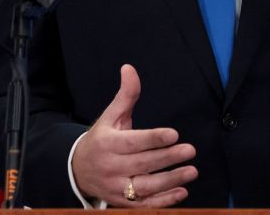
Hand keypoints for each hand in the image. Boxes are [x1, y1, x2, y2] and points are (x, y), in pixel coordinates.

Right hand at [71, 64, 197, 206]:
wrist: (78, 170)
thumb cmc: (101, 139)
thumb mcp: (110, 116)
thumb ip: (126, 94)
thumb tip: (130, 68)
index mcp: (107, 143)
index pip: (133, 142)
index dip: (154, 138)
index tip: (173, 134)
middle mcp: (111, 167)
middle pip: (142, 164)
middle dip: (167, 158)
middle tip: (190, 150)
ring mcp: (116, 187)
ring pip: (145, 187)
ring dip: (170, 181)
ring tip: (192, 171)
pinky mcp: (122, 202)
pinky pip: (144, 204)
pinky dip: (163, 201)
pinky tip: (182, 192)